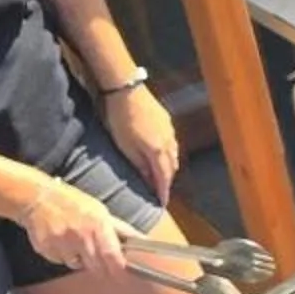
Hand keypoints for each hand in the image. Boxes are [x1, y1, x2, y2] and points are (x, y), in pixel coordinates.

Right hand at [20, 174, 129, 274]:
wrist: (37, 198)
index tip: (122, 274)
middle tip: (96, 255)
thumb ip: (120, 229)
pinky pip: (60, 261)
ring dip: (79, 259)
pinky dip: (62, 255)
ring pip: (77, 265)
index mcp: (98, 226)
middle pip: (96, 267)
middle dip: (100, 266)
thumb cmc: (73, 202)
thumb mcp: (100, 210)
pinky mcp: (47, 250)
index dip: (119, 269)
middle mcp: (81, 237)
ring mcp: (62, 245)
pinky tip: (60, 239)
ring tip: (74, 240)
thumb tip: (142, 240)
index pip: (113, 257)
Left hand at [106, 83, 180, 202]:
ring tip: (161, 175)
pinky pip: (171, 142)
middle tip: (160, 191)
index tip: (162, 204)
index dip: (163, 192)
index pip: (164, 178)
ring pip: (173, 155)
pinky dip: (168, 153)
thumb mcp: (125, 146)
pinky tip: (160, 153)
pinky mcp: (166, 120)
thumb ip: (139, 164)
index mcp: (158, 151)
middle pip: (171, 168)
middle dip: (167, 181)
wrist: (126, 89)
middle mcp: (168, 142)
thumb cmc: (121, 118)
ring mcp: (169, 130)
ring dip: (168, 167)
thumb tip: (149, 180)